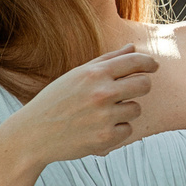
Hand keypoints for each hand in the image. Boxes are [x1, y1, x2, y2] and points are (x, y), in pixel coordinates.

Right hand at [9, 45, 158, 164]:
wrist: (33, 134)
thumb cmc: (55, 101)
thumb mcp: (76, 75)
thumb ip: (106, 61)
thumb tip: (132, 47)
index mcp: (94, 74)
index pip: (135, 61)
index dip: (149, 63)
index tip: (153, 66)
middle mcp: (102, 93)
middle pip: (144, 84)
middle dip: (141, 86)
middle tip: (129, 90)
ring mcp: (105, 117)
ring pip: (136, 109)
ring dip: (125, 110)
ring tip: (102, 113)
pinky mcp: (106, 138)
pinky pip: (128, 129)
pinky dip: (117, 129)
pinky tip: (98, 128)